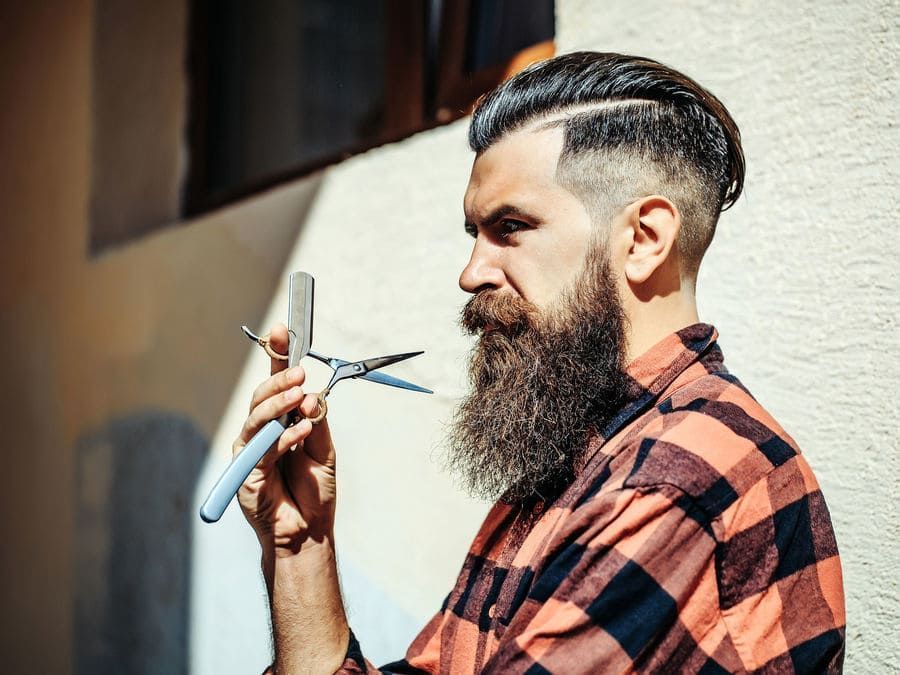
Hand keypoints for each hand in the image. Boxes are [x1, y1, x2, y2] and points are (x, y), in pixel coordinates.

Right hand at [235, 322, 336, 553]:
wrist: (309, 532)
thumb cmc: (313, 491)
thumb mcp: (323, 450)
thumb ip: (317, 422)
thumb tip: (313, 396)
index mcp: (279, 421)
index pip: (276, 384)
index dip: (277, 356)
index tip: (283, 330)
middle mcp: (260, 432)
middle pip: (262, 396)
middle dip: (279, 379)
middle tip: (300, 372)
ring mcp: (250, 452)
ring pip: (256, 417)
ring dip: (279, 403)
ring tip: (301, 394)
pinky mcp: (246, 474)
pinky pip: (263, 448)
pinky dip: (284, 436)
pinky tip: (301, 431)